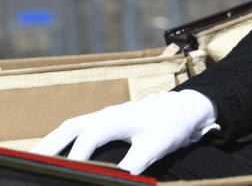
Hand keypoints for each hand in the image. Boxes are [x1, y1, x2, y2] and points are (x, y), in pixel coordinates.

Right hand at [32, 89, 217, 174]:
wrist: (183, 109)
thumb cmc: (170, 125)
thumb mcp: (156, 146)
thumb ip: (135, 164)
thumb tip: (119, 179)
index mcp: (119, 117)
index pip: (91, 136)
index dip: (77, 155)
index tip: (66, 172)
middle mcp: (107, 114)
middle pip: (70, 127)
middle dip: (50, 145)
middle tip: (33, 164)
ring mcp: (104, 115)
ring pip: (70, 126)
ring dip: (51, 142)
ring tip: (34, 160)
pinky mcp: (104, 121)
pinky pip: (76, 128)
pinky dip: (61, 140)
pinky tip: (52, 153)